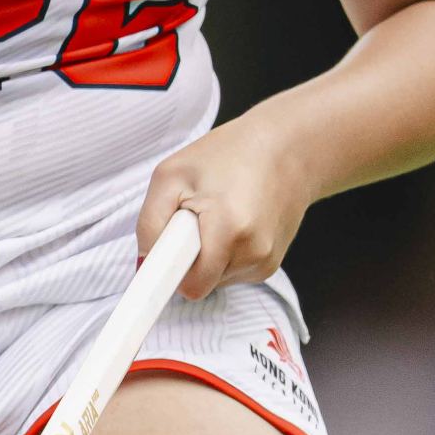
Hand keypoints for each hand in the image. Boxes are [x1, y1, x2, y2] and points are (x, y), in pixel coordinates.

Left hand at [139, 108, 317, 296]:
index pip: (190, 286)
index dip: (167, 280)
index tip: (154, 279)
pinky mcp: (270, 265)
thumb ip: (150, 223)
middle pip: (198, 283)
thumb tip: (145, 264)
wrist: (288, 149)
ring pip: (212, 280)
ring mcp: (265, 263)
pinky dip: (223, 254)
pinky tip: (234, 223)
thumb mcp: (172, 174)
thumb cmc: (229, 154)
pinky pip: (229, 273)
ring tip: (218, 214)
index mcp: (229, 229)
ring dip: (206, 255)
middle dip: (187, 258)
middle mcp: (253, 253)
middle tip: (194, 219)